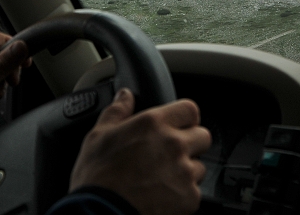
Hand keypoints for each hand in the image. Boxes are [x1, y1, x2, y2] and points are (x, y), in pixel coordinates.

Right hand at [70, 88, 211, 214]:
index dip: (185, 117)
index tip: (178, 125)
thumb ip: (116, 111)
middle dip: (191, 143)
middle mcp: (174, 144)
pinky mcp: (189, 198)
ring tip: (163, 179)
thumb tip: (125, 95)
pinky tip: (163, 196)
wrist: (100, 213)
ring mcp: (184, 172)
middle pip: (202, 136)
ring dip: (187, 171)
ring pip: (199, 166)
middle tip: (171, 154)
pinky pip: (195, 192)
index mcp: (153, 124)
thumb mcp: (98, 136)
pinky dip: (183, 195)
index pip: (190, 110)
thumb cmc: (97, 178)